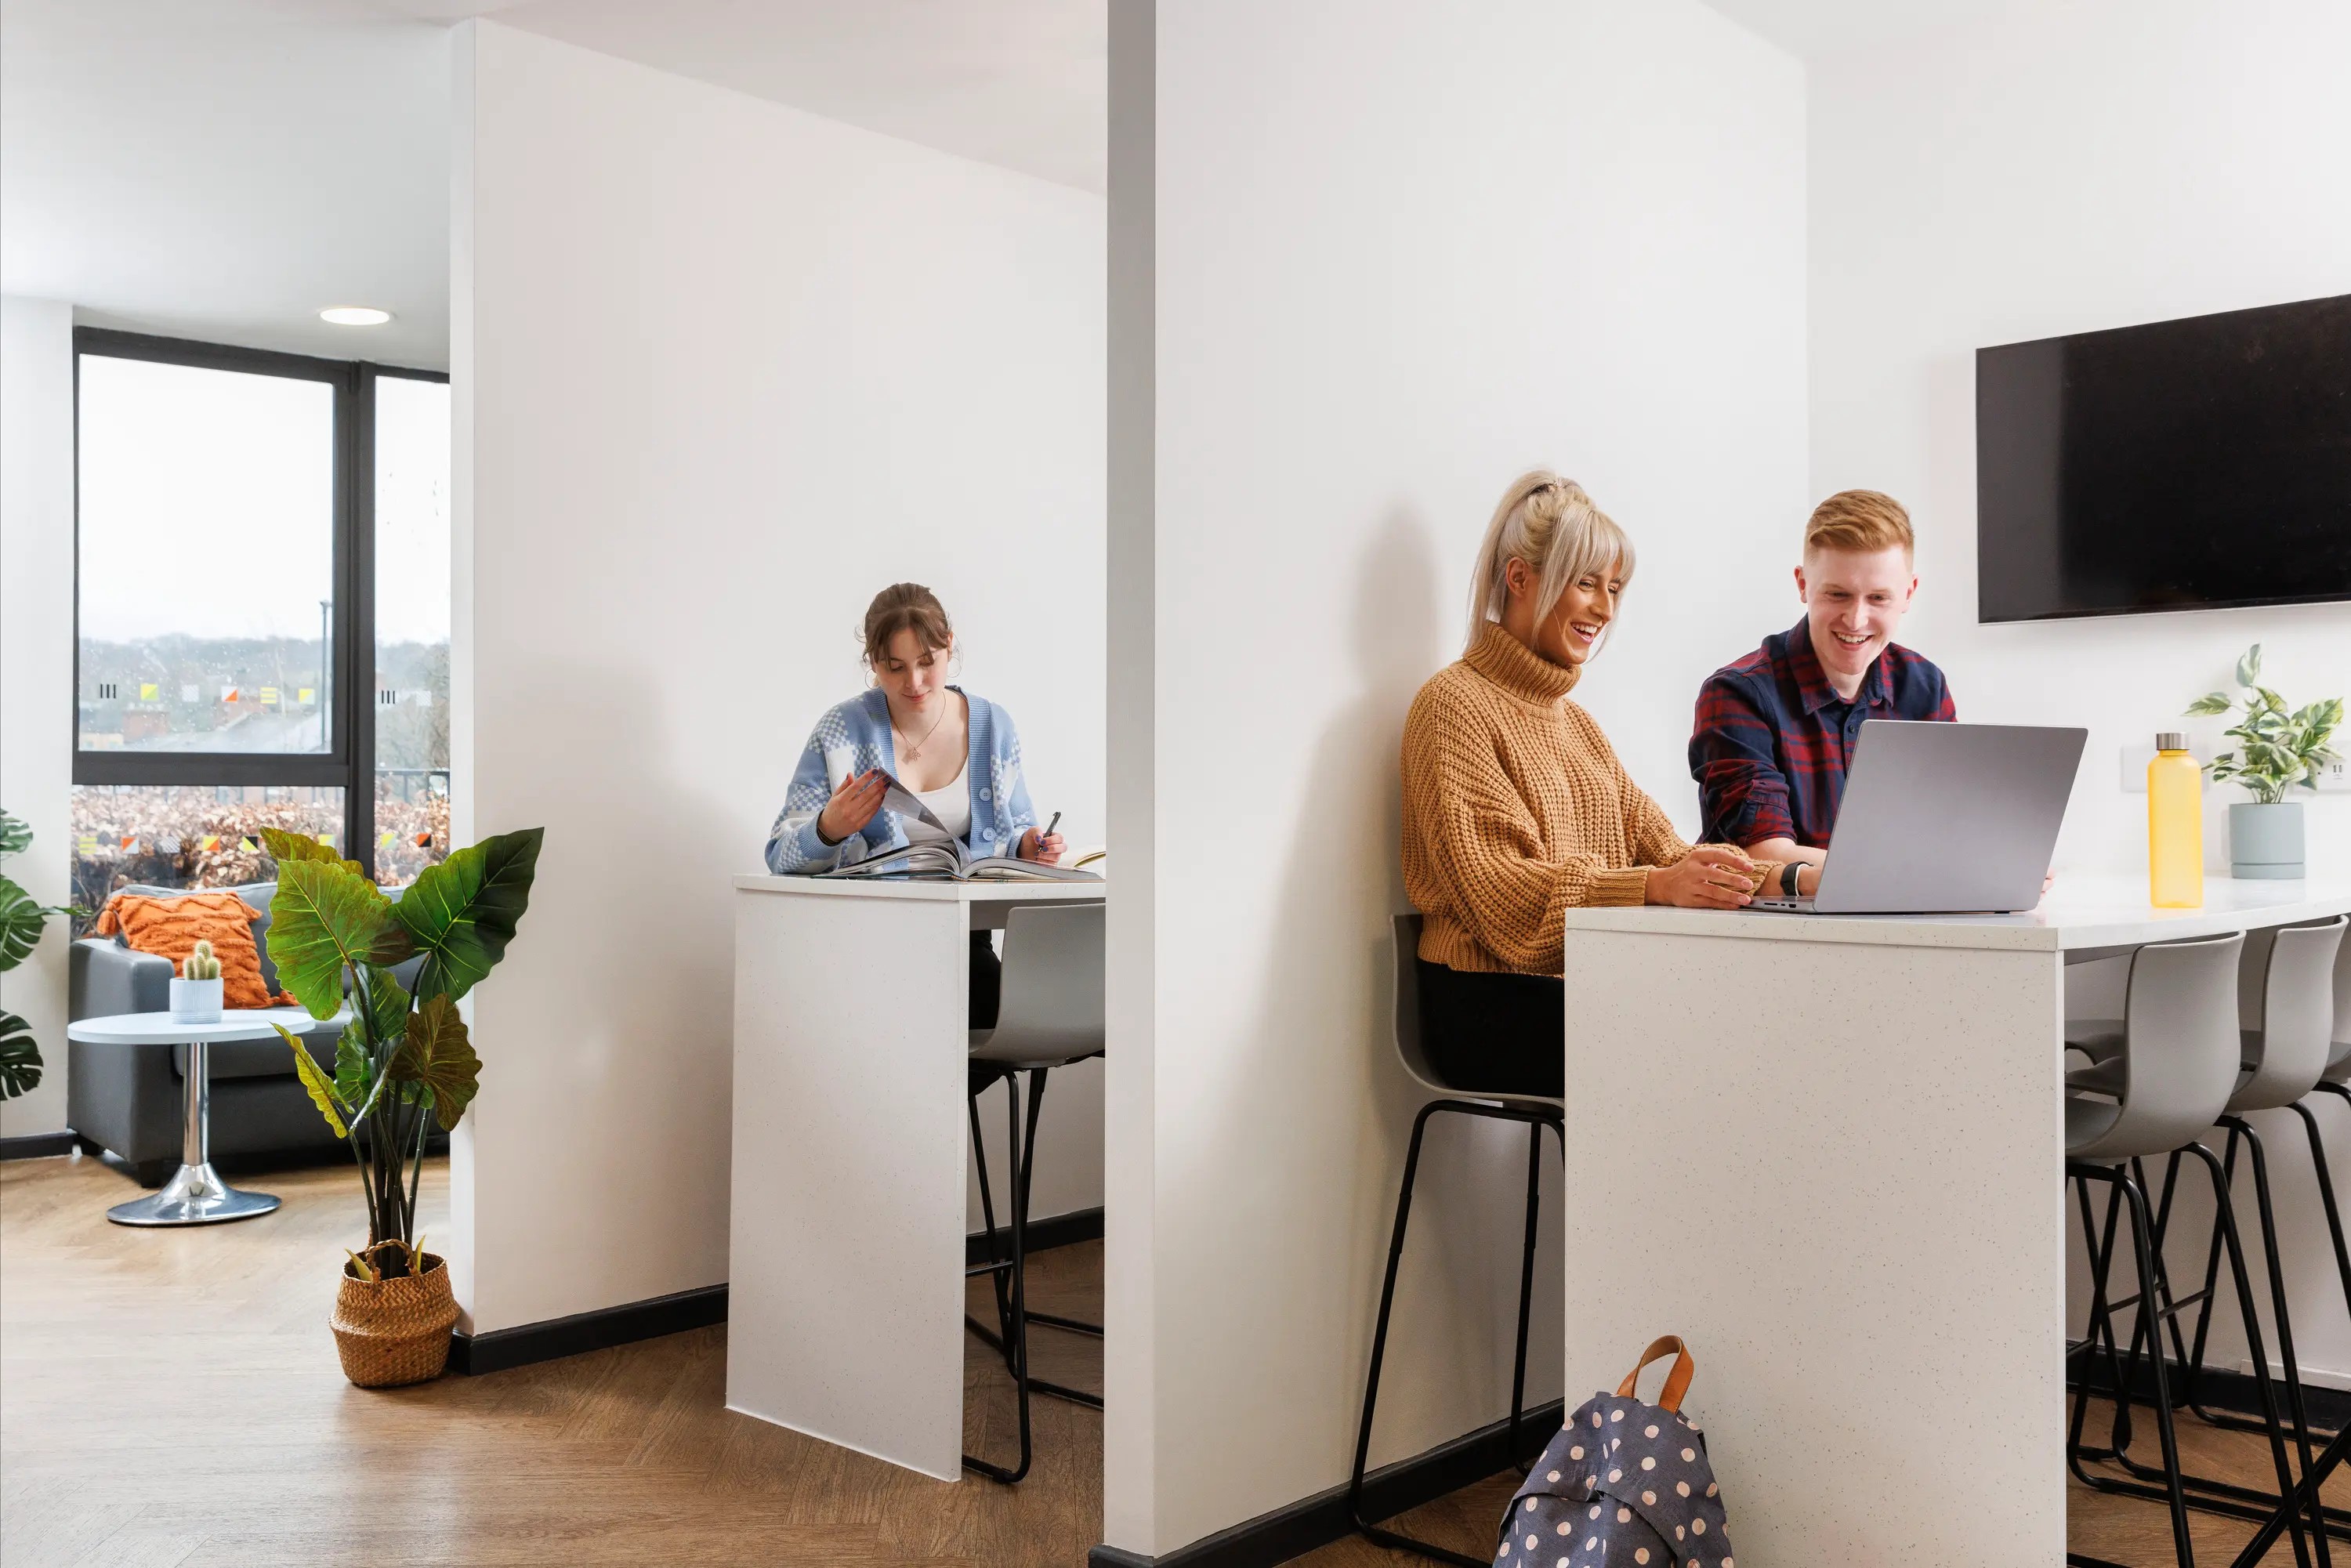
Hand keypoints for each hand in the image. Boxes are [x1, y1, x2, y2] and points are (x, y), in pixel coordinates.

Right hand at [817, 770, 886, 844]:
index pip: (856, 786)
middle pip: (867, 794)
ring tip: (887, 785)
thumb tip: (851, 774)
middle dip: (878, 785)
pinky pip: (872, 813)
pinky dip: (878, 804)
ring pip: (872, 803)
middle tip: (887, 777)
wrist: (829, 830)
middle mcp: (849, 809)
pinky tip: (882, 796)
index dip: (866, 778)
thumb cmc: (832, 810)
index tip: (875, 771)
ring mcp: (855, 818)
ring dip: (881, 793)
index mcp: (841, 800)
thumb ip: (844, 785)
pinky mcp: (861, 825)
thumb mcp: (834, 796)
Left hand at [1019, 828, 1065, 864]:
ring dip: (1044, 855)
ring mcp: (1055, 856)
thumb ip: (1037, 831)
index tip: (1041, 842)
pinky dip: (1042, 862)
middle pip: (1063, 848)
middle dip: (1052, 848)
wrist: (1024, 850)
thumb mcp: (1032, 831)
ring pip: (1056, 857)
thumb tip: (1039, 838)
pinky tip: (1037, 859)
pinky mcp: (1051, 864)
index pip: (1060, 838)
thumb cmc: (1030, 840)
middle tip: (1042, 849)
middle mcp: (1057, 847)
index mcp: (1054, 837)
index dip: (1051, 840)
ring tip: (1037, 853)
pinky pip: (1051, 865)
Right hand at [1644, 846, 1758, 908]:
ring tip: (1745, 899)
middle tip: (1749, 884)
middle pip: (1716, 874)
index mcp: (1697, 856)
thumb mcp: (1698, 859)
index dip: (1735, 861)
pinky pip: (1709, 902)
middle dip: (1734, 880)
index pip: (1719, 856)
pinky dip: (1723, 904)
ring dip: (1731, 895)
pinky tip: (1734, 905)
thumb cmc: (1686, 871)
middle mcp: (1693, 870)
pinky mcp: (1690, 899)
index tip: (1749, 867)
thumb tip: (1742, 863)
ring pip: (1713, 891)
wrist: (1663, 884)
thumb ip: (1716, 859)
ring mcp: (1691, 886)